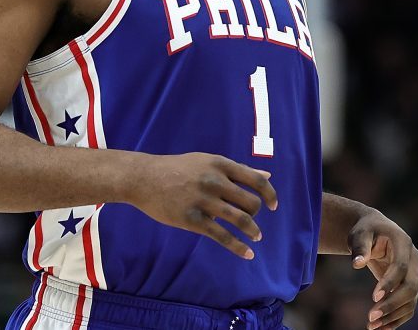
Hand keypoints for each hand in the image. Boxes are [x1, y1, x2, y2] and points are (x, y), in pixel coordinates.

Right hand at [123, 152, 277, 258]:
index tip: (273, 206)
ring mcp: (203, 200)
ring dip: (253, 231)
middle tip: (252, 221)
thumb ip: (238, 170)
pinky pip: (222, 236)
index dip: (269, 194)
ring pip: (240, 219)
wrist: (143, 178)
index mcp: (220, 164)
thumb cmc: (178, 168)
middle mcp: (214, 181)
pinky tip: (248, 254)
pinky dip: (238, 247)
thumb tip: (267, 176)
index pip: (256, 180)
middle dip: (256, 214)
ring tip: (256, 237)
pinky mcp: (192, 220)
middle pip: (250, 202)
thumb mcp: (208, 162)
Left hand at [348, 212, 417, 329]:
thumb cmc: (366, 230)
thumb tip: (357, 263)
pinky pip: (408, 305)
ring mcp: (414, 273)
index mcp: (404, 243)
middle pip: (410, 287)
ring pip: (411, 300)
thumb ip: (359, 247)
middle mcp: (414, 259)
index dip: (389, 283)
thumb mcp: (360, 234)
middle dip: (392, 304)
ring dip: (393, 316)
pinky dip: (397, 318)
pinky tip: (381, 328)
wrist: (375, 231)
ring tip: (372, 326)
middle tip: (371, 317)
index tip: (374, 297)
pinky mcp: (409, 285)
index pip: (401, 267)